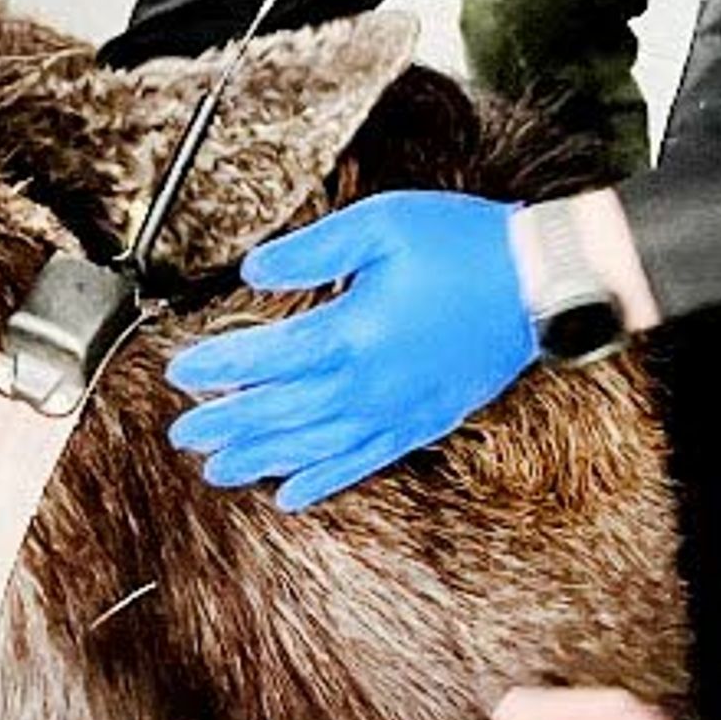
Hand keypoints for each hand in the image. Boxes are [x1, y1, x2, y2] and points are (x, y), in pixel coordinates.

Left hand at [164, 190, 536, 508]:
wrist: (539, 283)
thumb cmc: (464, 245)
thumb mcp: (379, 225)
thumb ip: (310, 250)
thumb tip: (254, 271)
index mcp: (351, 334)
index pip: (265, 360)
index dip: (218, 368)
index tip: (181, 372)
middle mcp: (367, 385)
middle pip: (278, 414)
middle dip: (226, 424)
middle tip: (184, 434)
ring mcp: (394, 412)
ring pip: (311, 448)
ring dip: (260, 460)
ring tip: (218, 470)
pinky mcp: (420, 423)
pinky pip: (360, 463)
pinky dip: (321, 481)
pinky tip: (290, 494)